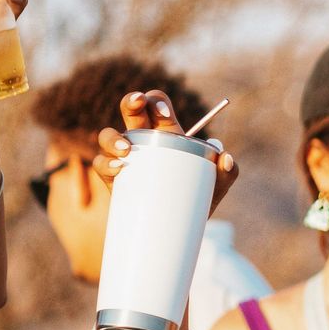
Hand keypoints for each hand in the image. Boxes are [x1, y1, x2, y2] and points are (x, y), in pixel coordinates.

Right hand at [93, 88, 237, 207]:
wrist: (177, 229)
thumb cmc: (196, 199)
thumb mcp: (216, 185)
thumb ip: (227, 172)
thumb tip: (227, 158)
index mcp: (166, 133)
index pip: (156, 105)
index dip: (158, 101)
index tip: (165, 114)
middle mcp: (142, 139)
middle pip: (131, 110)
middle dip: (132, 101)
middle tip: (138, 103)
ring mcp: (124, 157)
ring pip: (108, 135)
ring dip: (113, 137)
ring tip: (126, 150)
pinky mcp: (113, 178)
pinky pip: (101, 164)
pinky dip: (106, 164)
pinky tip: (118, 168)